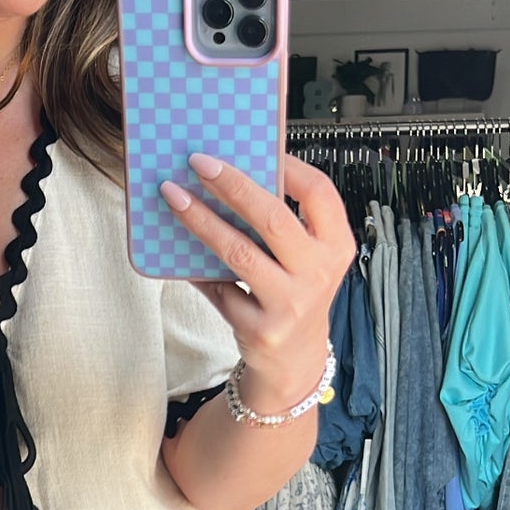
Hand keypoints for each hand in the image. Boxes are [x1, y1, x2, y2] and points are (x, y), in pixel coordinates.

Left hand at [160, 151, 352, 411]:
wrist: (294, 362)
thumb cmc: (294, 296)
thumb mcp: (306, 260)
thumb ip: (284, 224)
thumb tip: (230, 176)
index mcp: (336, 246)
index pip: (319, 193)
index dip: (288, 165)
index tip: (257, 146)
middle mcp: (318, 274)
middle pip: (273, 218)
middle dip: (233, 185)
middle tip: (198, 161)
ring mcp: (290, 304)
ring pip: (239, 252)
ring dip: (201, 220)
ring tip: (173, 196)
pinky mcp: (261, 330)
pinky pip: (219, 289)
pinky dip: (197, 270)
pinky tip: (177, 254)